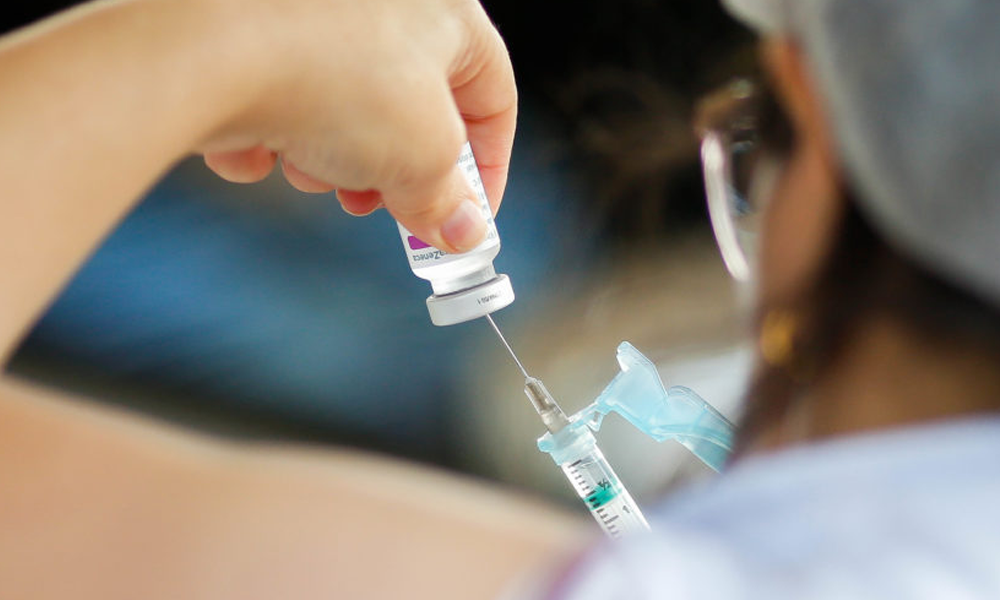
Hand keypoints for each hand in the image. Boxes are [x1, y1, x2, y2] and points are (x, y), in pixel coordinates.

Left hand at [201, 0, 516, 252]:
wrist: (205, 50)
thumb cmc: (332, 80)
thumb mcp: (422, 159)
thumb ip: (450, 203)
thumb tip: (462, 232)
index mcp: (443, 8)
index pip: (492, 97)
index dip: (488, 169)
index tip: (469, 219)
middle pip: (410, 105)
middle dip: (395, 169)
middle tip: (382, 206)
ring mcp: (312, 13)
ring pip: (343, 105)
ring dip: (331, 157)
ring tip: (309, 170)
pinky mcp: (251, 30)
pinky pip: (281, 93)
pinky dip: (272, 132)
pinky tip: (253, 144)